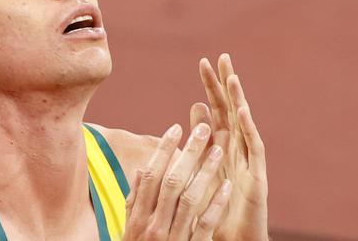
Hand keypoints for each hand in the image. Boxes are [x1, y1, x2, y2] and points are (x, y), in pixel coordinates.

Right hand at [124, 122, 232, 240]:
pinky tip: (226, 184)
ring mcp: (173, 237)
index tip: (176, 128)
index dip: (163, 150)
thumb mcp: (130, 228)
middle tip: (203, 128)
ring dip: (206, 172)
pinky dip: (216, 203)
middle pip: (172, 181)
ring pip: (191, 198)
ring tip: (219, 149)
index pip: (151, 175)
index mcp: (138, 216)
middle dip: (189, 153)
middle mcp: (154, 224)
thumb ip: (136, 200)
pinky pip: (205, 224)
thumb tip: (142, 170)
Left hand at [194, 54, 268, 239]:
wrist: (232, 237)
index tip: (203, 61)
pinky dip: (248, 129)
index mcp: (222, 144)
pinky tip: (242, 111)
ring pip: (244, 124)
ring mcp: (249, 161)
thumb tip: (194, 106)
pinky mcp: (257, 177)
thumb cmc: (217, 204)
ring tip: (232, 77)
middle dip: (226, 83)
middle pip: (231, 109)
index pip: (216, 109)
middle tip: (221, 56)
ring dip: (238, 99)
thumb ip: (200, 136)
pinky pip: (254, 149)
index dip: (211, 86)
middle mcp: (238, 148)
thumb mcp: (204, 165)